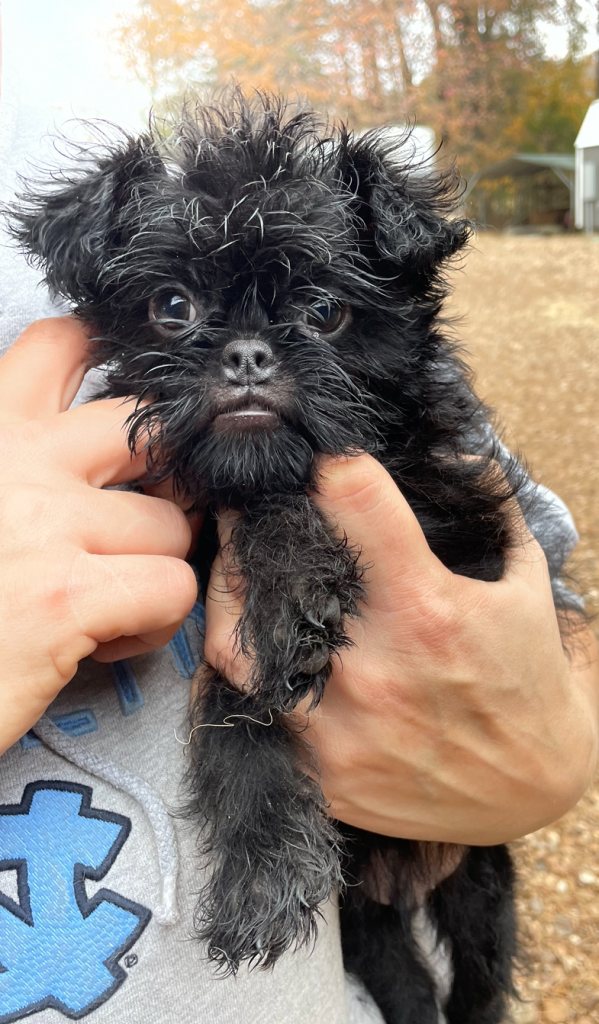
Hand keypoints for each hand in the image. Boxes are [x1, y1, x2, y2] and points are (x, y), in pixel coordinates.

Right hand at [0, 317, 197, 755]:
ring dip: (154, 567)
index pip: (63, 345)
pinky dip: (152, 622)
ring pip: (171, 524)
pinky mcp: (68, 596)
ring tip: (107, 598)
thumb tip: (68, 435)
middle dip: (163, 480)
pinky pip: (171, 589)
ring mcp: (47, 524)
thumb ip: (15, 462)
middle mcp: (17, 459)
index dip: (113, 372)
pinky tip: (103, 638)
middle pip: (148, 429)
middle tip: (137, 522)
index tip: (125, 426)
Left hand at [205, 454, 598, 845]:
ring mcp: (340, 726)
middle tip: (253, 499)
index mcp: (426, 609)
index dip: (331, 462)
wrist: (535, 794)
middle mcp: (373, 668)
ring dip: (226, 586)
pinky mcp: (324, 771)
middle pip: (274, 563)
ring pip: (234, 636)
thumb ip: (492, 508)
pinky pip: (248, 702)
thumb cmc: (531, 681)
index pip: (352, 498)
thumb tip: (453, 448)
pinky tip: (249, 633)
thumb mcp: (527, 584)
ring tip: (234, 561)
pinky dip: (240, 659)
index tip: (319, 454)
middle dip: (258, 517)